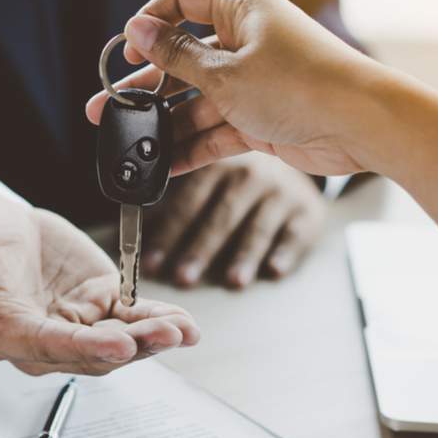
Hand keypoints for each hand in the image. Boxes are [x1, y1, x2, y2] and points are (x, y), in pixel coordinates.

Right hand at [0, 188, 198, 375]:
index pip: (42, 345)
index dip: (81, 347)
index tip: (117, 344)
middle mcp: (38, 339)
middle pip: (87, 353)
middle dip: (130, 347)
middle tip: (166, 335)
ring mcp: (71, 325)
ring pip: (115, 343)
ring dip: (151, 340)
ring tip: (184, 330)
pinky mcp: (96, 306)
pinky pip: (130, 320)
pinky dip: (157, 322)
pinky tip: (186, 325)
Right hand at [85, 0, 384, 176]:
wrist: (362, 126)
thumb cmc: (301, 85)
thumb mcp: (226, 72)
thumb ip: (177, 56)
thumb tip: (138, 29)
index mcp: (242, 11)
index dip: (151, 21)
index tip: (127, 51)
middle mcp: (247, 43)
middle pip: (184, 58)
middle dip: (145, 85)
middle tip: (106, 107)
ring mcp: (254, 83)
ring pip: (197, 100)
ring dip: (165, 122)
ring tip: (129, 144)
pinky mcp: (262, 120)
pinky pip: (217, 130)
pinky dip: (193, 146)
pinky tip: (164, 165)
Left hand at [143, 152, 325, 287]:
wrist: (300, 156)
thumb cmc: (241, 173)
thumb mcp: (212, 167)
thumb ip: (178, 187)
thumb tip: (129, 210)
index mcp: (217, 163)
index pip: (188, 200)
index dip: (168, 233)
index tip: (150, 264)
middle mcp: (250, 174)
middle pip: (220, 216)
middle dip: (200, 248)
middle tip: (183, 278)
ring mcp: (281, 192)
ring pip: (258, 226)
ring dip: (244, 255)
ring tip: (232, 281)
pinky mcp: (308, 210)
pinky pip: (296, 233)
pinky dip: (286, 252)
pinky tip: (274, 271)